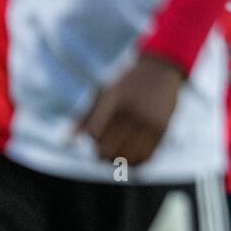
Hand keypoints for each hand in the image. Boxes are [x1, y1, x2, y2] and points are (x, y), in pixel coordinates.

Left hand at [78, 52, 185, 166]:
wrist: (162, 69)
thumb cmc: (128, 81)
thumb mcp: (105, 92)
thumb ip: (86, 116)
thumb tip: (68, 141)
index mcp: (114, 101)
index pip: (94, 133)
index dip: (92, 139)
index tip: (96, 137)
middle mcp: (131, 112)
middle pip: (109, 148)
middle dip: (102, 153)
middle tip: (104, 151)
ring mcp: (148, 122)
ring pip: (127, 155)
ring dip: (119, 160)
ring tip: (117, 156)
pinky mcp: (162, 129)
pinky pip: (147, 155)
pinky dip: (137, 161)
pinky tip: (132, 158)